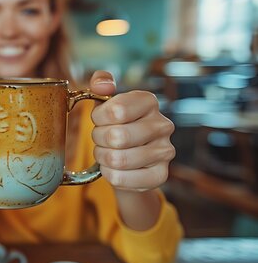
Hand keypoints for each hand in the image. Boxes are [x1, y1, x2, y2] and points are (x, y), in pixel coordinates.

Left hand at [89, 71, 175, 191]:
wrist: (129, 158)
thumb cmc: (115, 126)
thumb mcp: (106, 102)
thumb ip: (100, 84)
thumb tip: (102, 84)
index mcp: (149, 101)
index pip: (116, 110)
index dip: (99, 118)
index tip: (100, 119)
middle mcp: (163, 124)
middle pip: (116, 136)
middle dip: (98, 139)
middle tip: (101, 139)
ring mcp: (165, 151)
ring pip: (118, 159)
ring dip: (103, 157)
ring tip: (107, 152)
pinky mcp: (160, 175)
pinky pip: (122, 178)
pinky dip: (110, 174)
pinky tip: (114, 168)